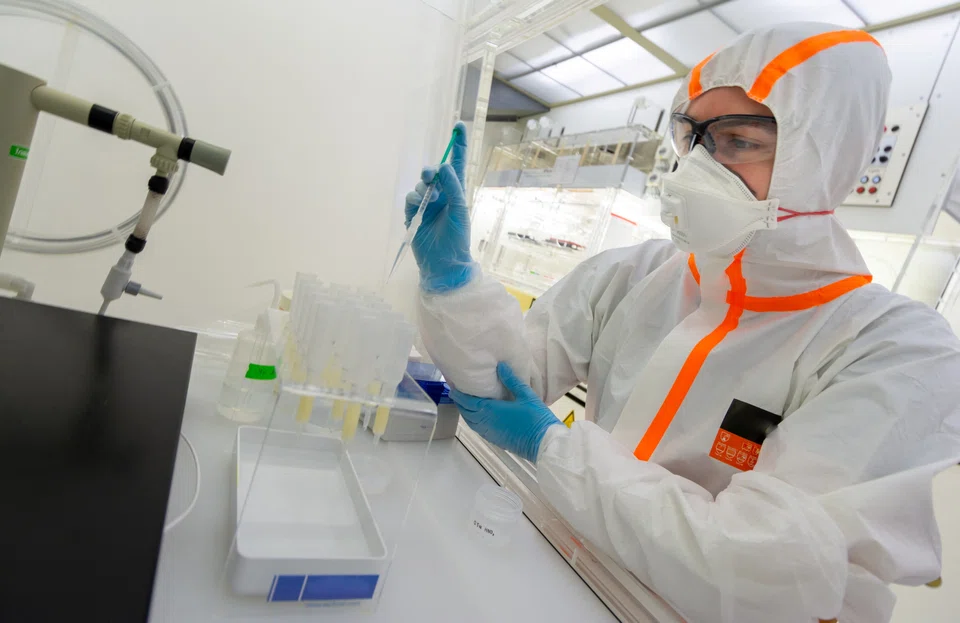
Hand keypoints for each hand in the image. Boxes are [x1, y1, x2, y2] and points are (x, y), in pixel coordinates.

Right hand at [404, 121, 474, 292]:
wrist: (444, 263)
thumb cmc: (457, 238)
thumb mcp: (460, 210)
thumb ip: (453, 187)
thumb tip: (443, 166)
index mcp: (456, 193)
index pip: (456, 164)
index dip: (458, 145)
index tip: (458, 125)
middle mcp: (442, 195)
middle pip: (434, 173)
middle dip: (431, 171)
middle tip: (430, 176)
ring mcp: (427, 204)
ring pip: (420, 185)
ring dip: (423, 188)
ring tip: (427, 199)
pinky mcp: (413, 214)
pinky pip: (410, 198)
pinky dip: (413, 198)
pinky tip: (418, 204)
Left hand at [450, 362, 562, 461]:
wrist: (543, 443)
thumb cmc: (536, 418)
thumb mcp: (526, 395)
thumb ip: (511, 380)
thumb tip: (500, 366)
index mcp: (491, 410)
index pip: (468, 401)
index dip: (458, 393)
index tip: (453, 384)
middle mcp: (486, 423)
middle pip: (466, 412)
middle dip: (459, 402)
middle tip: (456, 390)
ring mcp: (489, 433)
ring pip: (470, 422)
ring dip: (465, 412)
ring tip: (464, 402)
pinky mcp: (495, 440)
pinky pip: (477, 428)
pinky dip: (472, 420)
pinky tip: (477, 415)